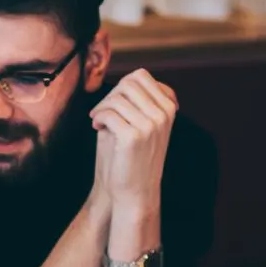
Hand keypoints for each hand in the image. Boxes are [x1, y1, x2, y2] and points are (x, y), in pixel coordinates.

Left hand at [89, 70, 177, 213]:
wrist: (134, 190)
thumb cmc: (132, 155)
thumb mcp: (143, 123)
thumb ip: (139, 100)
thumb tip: (128, 79)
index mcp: (168, 108)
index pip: (141, 76)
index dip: (120, 87)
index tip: (114, 104)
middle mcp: (163, 114)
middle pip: (128, 83)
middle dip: (109, 96)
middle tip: (102, 112)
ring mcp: (150, 125)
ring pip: (116, 97)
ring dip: (101, 108)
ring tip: (98, 121)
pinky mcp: (133, 136)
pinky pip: (108, 113)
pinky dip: (98, 118)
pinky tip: (97, 128)